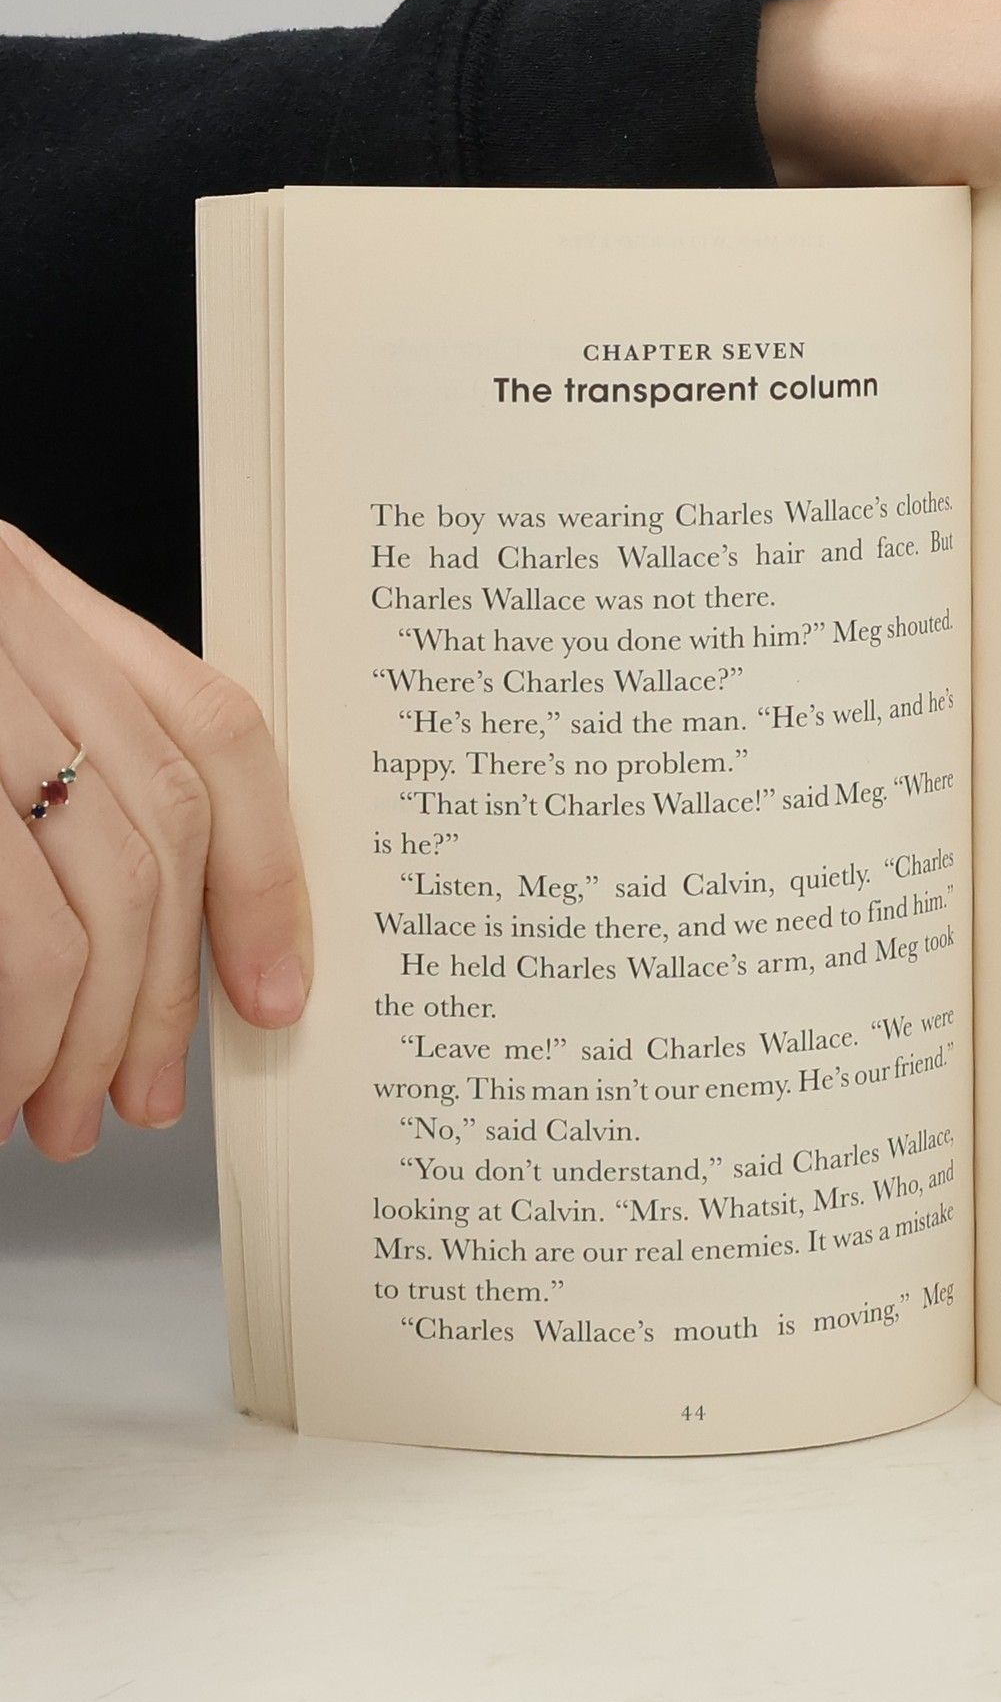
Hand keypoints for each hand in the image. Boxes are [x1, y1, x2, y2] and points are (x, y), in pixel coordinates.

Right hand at [0, 521, 311, 1159]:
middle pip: (151, 837)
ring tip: (46, 1110)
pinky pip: (7, 928)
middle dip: (156, 996)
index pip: (210, 736)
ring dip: (75, 1034)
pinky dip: (8, 1022)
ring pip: (77, 902)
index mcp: (18, 591)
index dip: (261, 878)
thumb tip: (149, 957)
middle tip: (133, 1099)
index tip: (274, 995)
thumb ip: (39, 773)